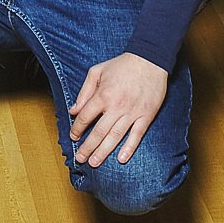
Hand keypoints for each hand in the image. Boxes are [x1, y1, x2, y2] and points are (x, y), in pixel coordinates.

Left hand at [68, 53, 167, 168]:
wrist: (150, 59)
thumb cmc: (122, 65)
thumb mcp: (97, 71)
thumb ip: (84, 91)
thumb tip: (74, 110)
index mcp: (103, 94)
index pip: (85, 117)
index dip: (77, 128)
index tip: (73, 136)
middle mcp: (116, 106)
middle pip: (98, 132)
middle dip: (87, 147)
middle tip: (80, 158)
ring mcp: (132, 112)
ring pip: (115, 137)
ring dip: (103, 152)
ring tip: (94, 163)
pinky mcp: (146, 115)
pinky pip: (137, 135)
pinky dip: (129, 148)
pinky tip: (121, 159)